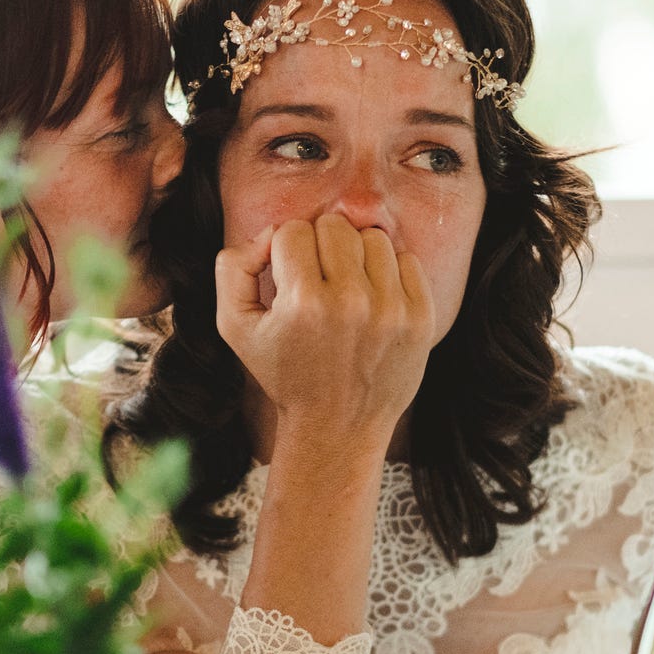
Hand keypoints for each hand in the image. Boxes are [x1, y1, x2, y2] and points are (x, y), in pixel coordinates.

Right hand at [214, 213, 434, 455]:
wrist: (338, 427)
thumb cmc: (284, 374)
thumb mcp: (235, 328)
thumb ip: (232, 268)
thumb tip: (267, 234)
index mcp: (304, 304)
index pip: (292, 231)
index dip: (284, 252)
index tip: (288, 281)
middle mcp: (351, 303)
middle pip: (334, 226)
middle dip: (319, 246)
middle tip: (316, 281)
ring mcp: (392, 310)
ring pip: (372, 237)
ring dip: (355, 256)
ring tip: (346, 290)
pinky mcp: (421, 317)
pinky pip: (405, 259)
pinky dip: (387, 273)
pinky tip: (373, 301)